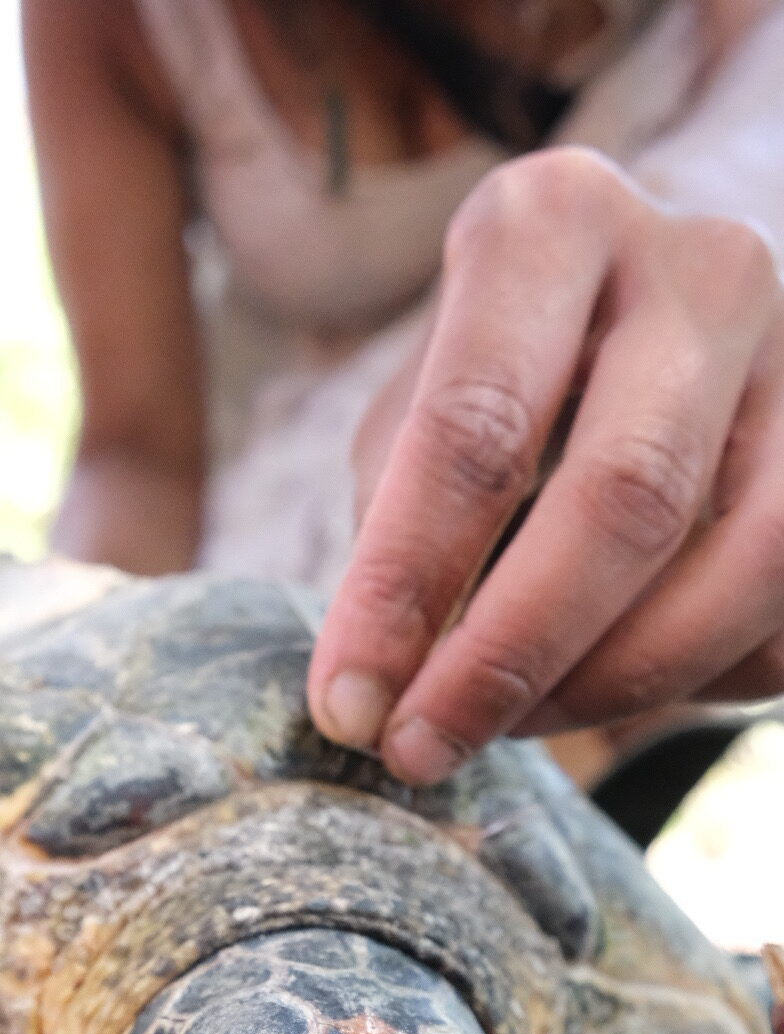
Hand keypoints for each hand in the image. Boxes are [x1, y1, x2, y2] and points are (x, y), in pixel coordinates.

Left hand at [307, 146, 783, 784]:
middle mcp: (699, 266)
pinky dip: (694, 683)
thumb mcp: (418, 413)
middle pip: (623, 495)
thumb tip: (381, 692)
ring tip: (513, 725)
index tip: (350, 706)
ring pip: (742, 564)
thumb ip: (399, 527)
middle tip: (423, 750)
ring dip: (612, 686)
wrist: (642, 328)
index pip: (476, 426)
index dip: (404, 586)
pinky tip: (614, 684)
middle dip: (510, 656)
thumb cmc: (501, 378)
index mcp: (554, 225)